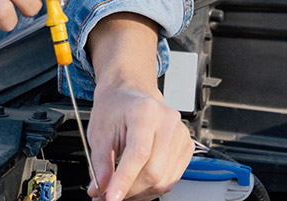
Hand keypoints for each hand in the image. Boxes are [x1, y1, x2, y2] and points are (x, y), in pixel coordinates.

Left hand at [87, 82, 193, 200]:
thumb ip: (101, 165)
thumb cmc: (115, 109)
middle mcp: (168, 121)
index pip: (139, 153)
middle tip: (107, 195)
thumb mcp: (99, 134)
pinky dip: (151, 188)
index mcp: (146, 112)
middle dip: (129, 190)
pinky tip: (137, 183)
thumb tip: (99, 191)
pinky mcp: (186, 147)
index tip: (110, 198)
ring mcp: (181, 134)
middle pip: (154, 171)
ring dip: (139, 192)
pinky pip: (170, 179)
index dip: (124, 180)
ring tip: (121, 188)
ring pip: (163, 180)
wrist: (130, 96)